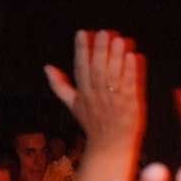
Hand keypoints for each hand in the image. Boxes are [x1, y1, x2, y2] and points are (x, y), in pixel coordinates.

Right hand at [43, 29, 142, 148]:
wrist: (109, 148)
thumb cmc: (94, 124)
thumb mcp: (73, 105)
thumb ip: (60, 86)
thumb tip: (46, 67)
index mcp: (83, 94)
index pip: (80, 68)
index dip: (81, 50)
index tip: (82, 32)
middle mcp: (97, 97)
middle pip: (97, 70)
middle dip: (99, 50)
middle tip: (104, 32)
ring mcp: (113, 102)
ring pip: (112, 76)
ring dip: (116, 57)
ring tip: (119, 39)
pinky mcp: (129, 106)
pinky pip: (129, 87)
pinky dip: (131, 72)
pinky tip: (134, 56)